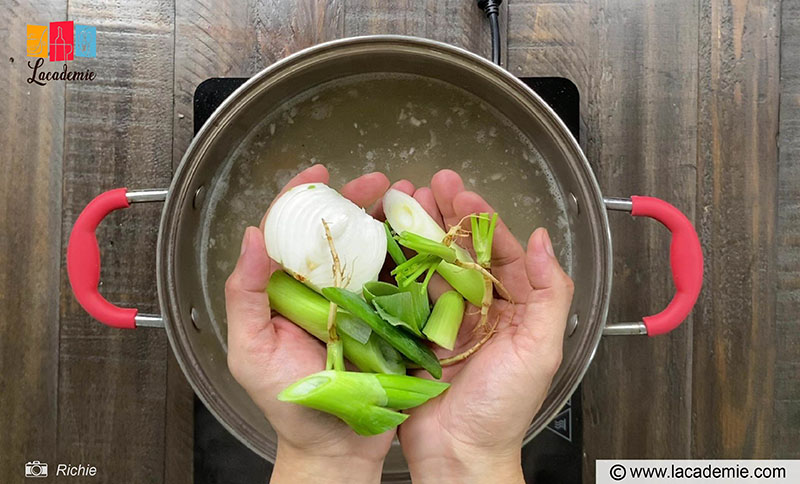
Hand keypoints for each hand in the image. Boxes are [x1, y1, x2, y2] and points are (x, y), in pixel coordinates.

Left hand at [225, 165, 393, 483]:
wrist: (336, 447)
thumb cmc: (288, 403)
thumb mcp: (250, 351)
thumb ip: (244, 295)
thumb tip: (252, 236)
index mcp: (287, 290)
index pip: (289, 233)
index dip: (300, 199)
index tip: (318, 175)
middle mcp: (323, 289)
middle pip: (337, 234)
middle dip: (356, 201)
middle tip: (377, 181)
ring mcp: (358, 303)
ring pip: (372, 250)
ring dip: (389, 220)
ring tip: (407, 198)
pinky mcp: (388, 319)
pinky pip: (400, 282)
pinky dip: (412, 256)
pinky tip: (425, 236)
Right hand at [395, 170, 574, 483]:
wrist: (458, 453)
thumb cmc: (503, 409)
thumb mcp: (540, 351)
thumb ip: (549, 294)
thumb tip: (544, 240)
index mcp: (516, 309)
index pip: (503, 253)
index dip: (485, 221)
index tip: (465, 196)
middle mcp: (483, 308)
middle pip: (467, 251)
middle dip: (450, 215)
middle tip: (433, 183)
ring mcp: (448, 319)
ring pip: (436, 264)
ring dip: (423, 231)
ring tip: (407, 201)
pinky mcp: (418, 332)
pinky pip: (410, 292)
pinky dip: (400, 265)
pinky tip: (389, 241)